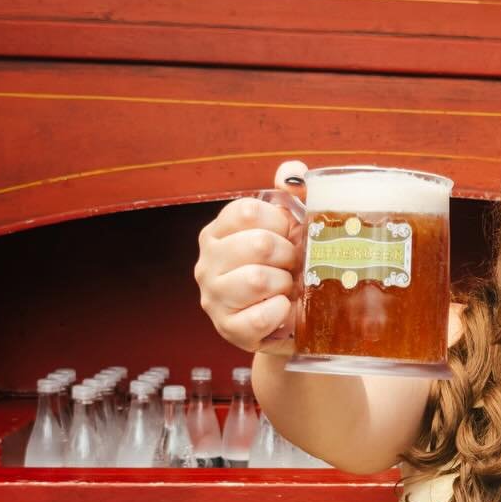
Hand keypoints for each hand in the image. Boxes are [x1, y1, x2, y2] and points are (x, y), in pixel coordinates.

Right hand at [195, 160, 307, 352]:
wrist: (289, 321)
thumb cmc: (286, 267)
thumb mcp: (289, 228)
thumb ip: (291, 194)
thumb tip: (292, 172)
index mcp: (218, 232)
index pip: (246, 211)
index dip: (279, 223)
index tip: (286, 236)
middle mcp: (208, 262)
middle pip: (258, 244)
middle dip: (287, 255)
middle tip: (292, 266)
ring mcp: (213, 297)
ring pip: (257, 280)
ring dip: (285, 284)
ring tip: (286, 289)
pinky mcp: (228, 329)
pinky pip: (261, 316)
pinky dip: (282, 312)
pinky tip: (284, 310)